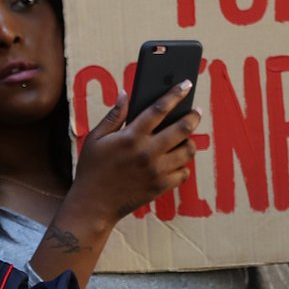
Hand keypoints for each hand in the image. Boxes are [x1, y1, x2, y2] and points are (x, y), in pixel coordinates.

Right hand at [69, 80, 200, 224]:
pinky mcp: (161, 187)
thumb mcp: (96, 138)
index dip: (175, 94)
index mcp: (131, 137)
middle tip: (196, 111)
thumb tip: (125, 94)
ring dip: (190, 141)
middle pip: (181, 129)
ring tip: (186, 137)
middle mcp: (147, 152)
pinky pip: (184, 172)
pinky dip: (183, 165)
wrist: (94, 204)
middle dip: (192, 116)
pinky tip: (176, 160)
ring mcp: (157, 171)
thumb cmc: (92, 168)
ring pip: (187, 151)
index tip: (186, 84)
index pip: (159, 109)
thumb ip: (114, 116)